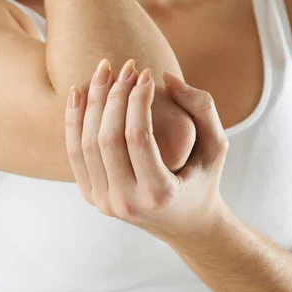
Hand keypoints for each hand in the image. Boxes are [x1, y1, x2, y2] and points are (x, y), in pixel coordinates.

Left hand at [65, 58, 228, 247]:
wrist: (185, 225)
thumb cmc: (204, 180)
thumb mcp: (217, 146)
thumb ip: (202, 108)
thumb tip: (165, 77)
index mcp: (159, 193)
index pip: (138, 137)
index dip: (138, 100)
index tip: (146, 73)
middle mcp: (127, 202)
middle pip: (108, 139)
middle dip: (114, 96)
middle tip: (125, 66)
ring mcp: (105, 203)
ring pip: (86, 144)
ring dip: (92, 103)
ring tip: (104, 71)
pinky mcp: (92, 197)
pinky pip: (76, 154)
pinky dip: (74, 121)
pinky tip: (78, 92)